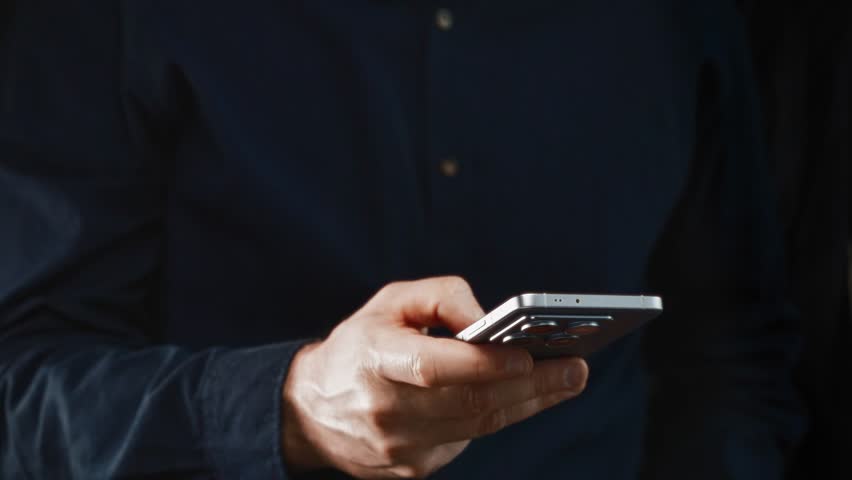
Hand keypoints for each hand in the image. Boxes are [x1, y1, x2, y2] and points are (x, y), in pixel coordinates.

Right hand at [282, 277, 588, 478]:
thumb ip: (442, 296)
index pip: (431, 367)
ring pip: (477, 426)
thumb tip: (489, 320)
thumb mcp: (390, 301)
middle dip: (530, 386)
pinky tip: (525, 396)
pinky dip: (498, 416)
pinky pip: (467, 440)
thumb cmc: (359, 346)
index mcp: (373, 358)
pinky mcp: (412, 468)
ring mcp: (399, 446)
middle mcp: (385, 408)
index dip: (481, 364)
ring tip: (567, 379)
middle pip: (468, 402)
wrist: (312, 410)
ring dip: (528, 403)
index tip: (526, 356)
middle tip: (575, 368)